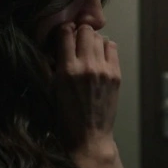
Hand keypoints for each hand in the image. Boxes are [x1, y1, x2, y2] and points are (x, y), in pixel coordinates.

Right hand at [51, 23, 120, 155]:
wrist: (89, 136)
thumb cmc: (65, 116)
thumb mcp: (52, 89)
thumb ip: (55, 64)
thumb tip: (60, 43)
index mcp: (66, 70)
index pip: (65, 33)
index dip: (64, 30)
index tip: (63, 34)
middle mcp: (86, 66)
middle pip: (85, 30)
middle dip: (79, 33)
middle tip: (77, 42)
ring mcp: (103, 69)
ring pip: (99, 37)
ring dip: (92, 40)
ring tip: (88, 51)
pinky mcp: (116, 74)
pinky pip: (112, 47)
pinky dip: (105, 48)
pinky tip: (99, 57)